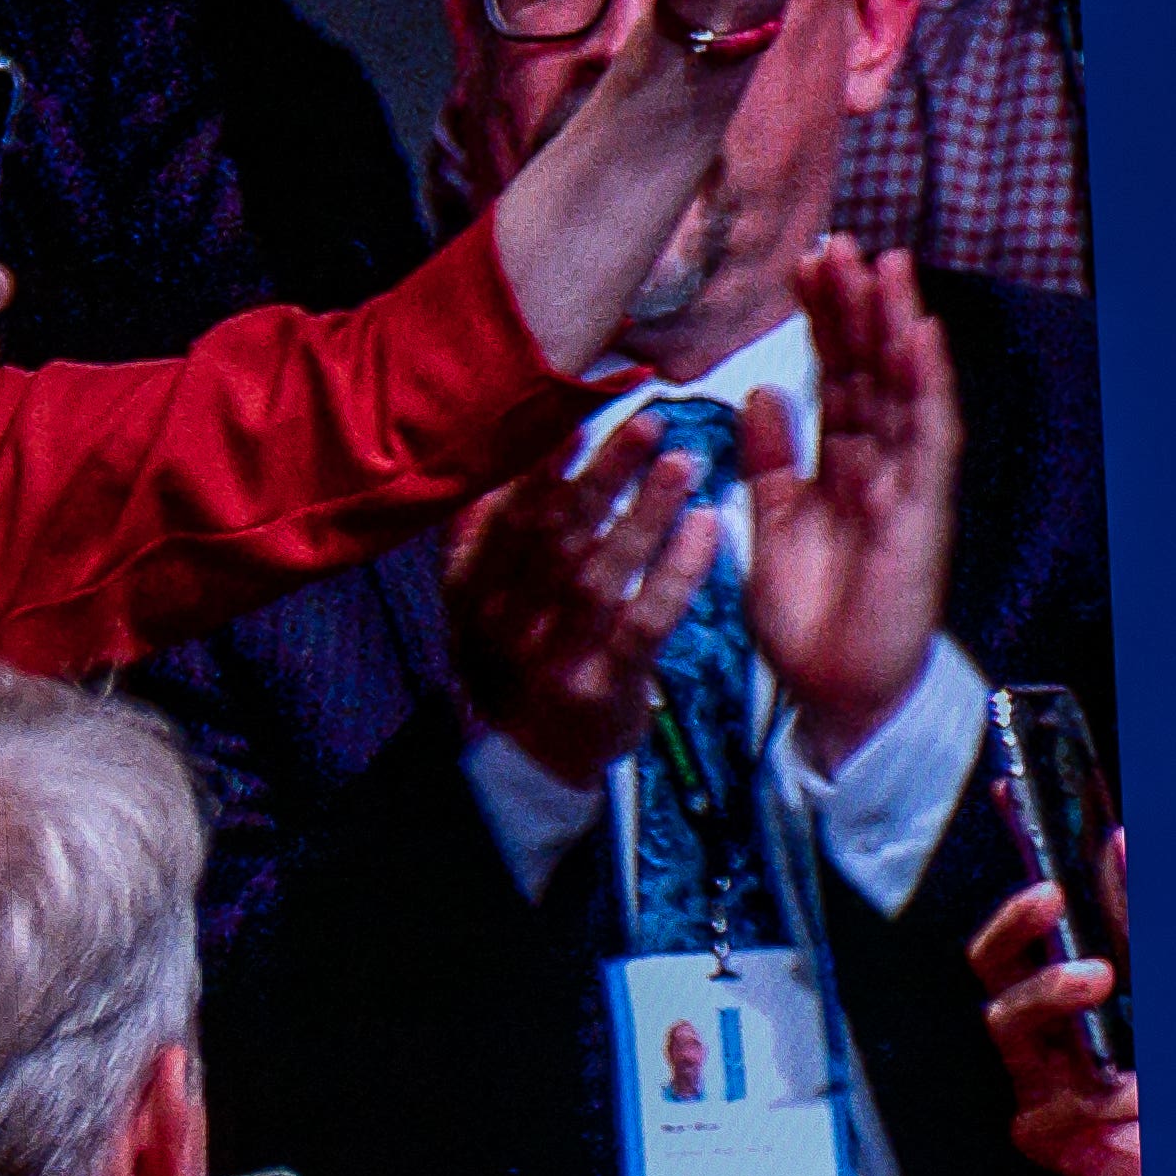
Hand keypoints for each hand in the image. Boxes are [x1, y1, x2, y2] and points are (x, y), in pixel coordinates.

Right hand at [443, 413, 724, 795]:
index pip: (509, 513)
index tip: (583, 416)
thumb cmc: (515, 657)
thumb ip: (479, 531)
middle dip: (607, 474)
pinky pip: (644, 623)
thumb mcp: (476, 597)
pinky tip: (704, 530)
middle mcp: (503, 617)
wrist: (532, 760)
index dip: (545, 464)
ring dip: (645, 514)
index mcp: (470, 586)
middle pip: (559, 534)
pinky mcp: (600, 686)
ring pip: (601, 572)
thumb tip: (494, 456)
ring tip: (685, 464)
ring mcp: (551, 654)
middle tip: (653, 424)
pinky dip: (675, 573)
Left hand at [743, 238, 959, 760]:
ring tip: (886, 263)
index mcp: (840, 466)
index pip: (833, 378)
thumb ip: (770, 460)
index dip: (821, 322)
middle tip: (840, 241)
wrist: (828, 692)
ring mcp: (906, 486)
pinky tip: (920, 338)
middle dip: (856, 307)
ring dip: (896, 327)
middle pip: (869, 371)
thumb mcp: (771, 522)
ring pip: (904, 390)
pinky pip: (929, 440)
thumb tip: (763, 391)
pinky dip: (926, 387)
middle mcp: (879, 466)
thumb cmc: (807, 615)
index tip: (804, 264)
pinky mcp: (923, 514)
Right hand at [963, 868, 1139, 1175]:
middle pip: (992, 964)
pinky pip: (1042, 1111)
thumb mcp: (1168, 981)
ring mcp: (1042, 1080)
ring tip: (1094, 978)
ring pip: (1004, 1022)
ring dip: (1046, 992)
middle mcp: (1050, 1030)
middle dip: (1013, 927)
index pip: (1030, 926)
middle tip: (1050, 899)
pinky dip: (1085, 1099)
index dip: (1019, 884)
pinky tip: (1126, 1096)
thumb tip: (1121, 842)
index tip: (1024, 832)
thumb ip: (1140, 917)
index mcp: (1075, 988)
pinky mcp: (1047, 1135)